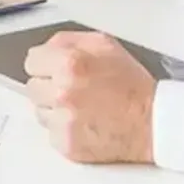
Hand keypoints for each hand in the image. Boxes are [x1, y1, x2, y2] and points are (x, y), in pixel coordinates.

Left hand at [24, 30, 155, 163]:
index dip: (45, 63)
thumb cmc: (131, 85)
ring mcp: (63, 121)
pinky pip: (50, 132)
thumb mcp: (104, 45)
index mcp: (69, 64)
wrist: (152, 122)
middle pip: (32, 87)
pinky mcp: (67, 144)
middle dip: (49, 85)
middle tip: (73, 88)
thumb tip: (46, 48)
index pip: (31, 61)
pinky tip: (83, 122)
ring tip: (81, 105)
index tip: (54, 68)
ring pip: (39, 111)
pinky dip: (63, 128)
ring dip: (54, 108)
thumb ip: (68, 40)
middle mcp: (62, 93)